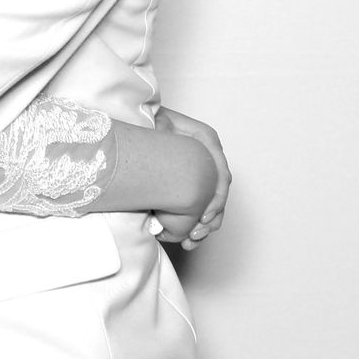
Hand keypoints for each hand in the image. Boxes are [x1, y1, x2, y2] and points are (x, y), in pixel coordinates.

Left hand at [154, 107, 229, 249]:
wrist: (137, 121)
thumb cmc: (146, 117)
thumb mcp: (155, 121)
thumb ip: (165, 131)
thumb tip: (163, 146)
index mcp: (205, 138)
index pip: (221, 173)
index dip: (215, 198)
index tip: (201, 216)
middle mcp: (209, 155)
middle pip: (220, 193)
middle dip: (210, 218)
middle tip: (194, 234)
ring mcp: (202, 170)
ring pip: (213, 204)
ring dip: (205, 226)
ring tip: (190, 240)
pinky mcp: (192, 184)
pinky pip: (201, 207)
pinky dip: (197, 225)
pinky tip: (188, 239)